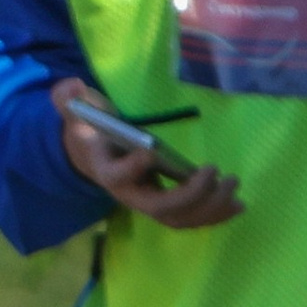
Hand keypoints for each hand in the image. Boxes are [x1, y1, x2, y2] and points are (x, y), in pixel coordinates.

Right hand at [54, 84, 244, 229]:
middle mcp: (129, 194)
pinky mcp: (167, 205)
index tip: (149, 150)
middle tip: (213, 170)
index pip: (116, 176)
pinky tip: (237, 203)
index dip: (132, 168)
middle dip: (190, 195)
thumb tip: (71, 88)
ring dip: (210, 207)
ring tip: (233, 184)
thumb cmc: (92, 130)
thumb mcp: (77, 111)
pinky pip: (193, 218)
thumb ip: (69, 98)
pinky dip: (216, 214)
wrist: (95, 154)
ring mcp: (149, 203)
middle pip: (159, 208)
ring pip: (181, 218)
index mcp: (106, 169)